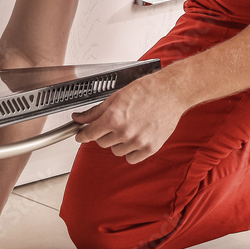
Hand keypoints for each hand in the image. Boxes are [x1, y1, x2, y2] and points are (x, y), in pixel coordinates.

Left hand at [71, 72, 187, 163]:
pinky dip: (130, 151)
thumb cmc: (145, 90)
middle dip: (102, 134)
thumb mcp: (115, 98)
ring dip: (117, 143)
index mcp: (114, 118)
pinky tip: (134, 139)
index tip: (80, 136)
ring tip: (127, 129)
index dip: (82, 135)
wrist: (170, 92)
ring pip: (116, 151)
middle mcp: (125, 132)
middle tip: (110, 125)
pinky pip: (131, 158)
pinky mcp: (151, 148)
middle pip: (102, 143)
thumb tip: (79, 118)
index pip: (90, 134)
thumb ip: (95, 111)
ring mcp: (138, 142)